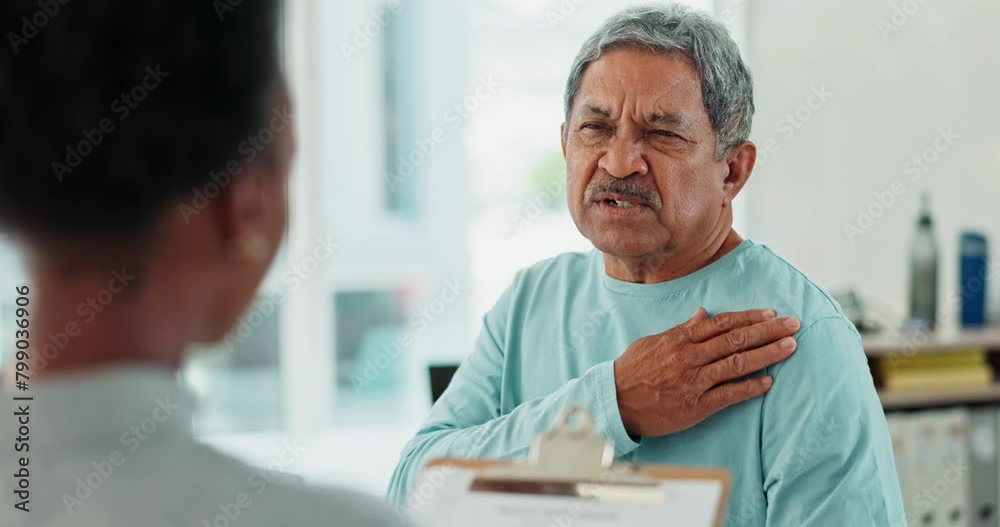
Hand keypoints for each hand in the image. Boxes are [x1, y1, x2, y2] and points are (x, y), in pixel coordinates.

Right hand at [614, 308, 799, 437]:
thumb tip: (702, 314)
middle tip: (793, 324)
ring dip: (766, 355)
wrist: (614, 401)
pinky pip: (727, 395)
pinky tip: (768, 382)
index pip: (721, 324)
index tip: (771, 314)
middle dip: (767, 331)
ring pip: (736, 364)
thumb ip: (681, 330)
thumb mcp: (653, 343)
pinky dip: (749, 388)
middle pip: (735, 340)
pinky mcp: (694, 406)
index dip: (749, 318)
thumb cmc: (631, 371)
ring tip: (790, 347)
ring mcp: (693, 382)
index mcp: (679, 339)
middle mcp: (689, 357)